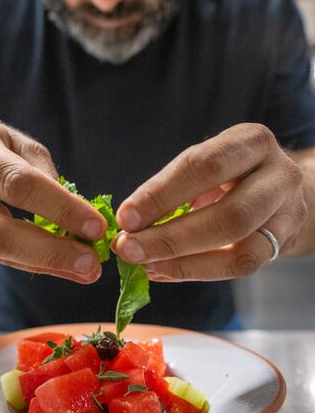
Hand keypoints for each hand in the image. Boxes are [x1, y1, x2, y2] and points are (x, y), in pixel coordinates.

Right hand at [0, 119, 105, 282]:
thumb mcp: (11, 138)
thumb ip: (40, 166)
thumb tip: (72, 206)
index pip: (15, 183)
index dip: (58, 207)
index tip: (94, 225)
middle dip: (50, 250)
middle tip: (91, 261)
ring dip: (47, 264)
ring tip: (87, 271)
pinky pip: (1, 257)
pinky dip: (37, 265)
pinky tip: (67, 268)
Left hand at [114, 124, 307, 281]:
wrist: (279, 188)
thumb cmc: (230, 173)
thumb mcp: (206, 165)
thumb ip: (172, 189)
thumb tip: (128, 225)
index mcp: (251, 142)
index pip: (204, 167)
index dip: (161, 194)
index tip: (126, 218)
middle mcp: (278, 175)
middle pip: (228, 214)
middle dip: (170, 237)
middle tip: (129, 249)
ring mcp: (287, 212)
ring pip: (237, 245)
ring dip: (183, 260)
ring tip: (145, 265)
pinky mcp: (284, 242)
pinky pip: (241, 266)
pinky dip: (197, 271)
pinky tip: (165, 271)